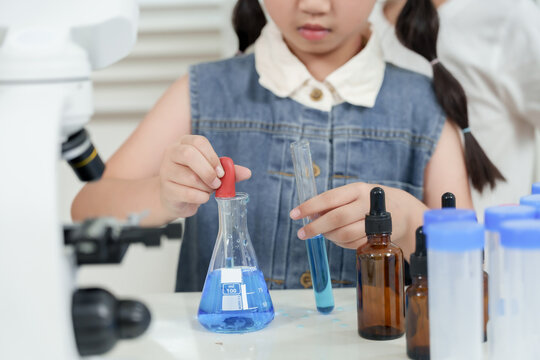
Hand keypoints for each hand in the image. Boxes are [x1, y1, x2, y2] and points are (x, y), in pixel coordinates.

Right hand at [159, 135, 250, 218]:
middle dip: (208, 171)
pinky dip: (200, 197)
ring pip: (190, 177)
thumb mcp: (212, 171)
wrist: (175, 198)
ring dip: (206, 187)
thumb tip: (247, 173)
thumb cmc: (196, 179)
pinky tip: (202, 197)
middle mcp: (172, 153)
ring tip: (208, 190)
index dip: (213, 157)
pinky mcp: (166, 189)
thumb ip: (229, 170)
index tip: (222, 172)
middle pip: (189, 154)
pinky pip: (187, 193)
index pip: (199, 142)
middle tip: (217, 183)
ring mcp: (166, 171)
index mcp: (184, 143)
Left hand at [289, 183, 423, 251]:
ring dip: (329, 237)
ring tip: (323, 234)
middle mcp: (367, 203)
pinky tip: (339, 238)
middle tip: (302, 233)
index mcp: (356, 189)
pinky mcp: (378, 237)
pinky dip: (342, 243)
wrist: (402, 212)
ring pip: (345, 234)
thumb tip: (309, 214)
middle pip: (337, 218)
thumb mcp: (352, 195)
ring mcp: (374, 221)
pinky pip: (353, 244)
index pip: (329, 198)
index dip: (310, 206)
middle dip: (316, 227)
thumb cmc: (368, 202)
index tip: (294, 214)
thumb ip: (332, 203)